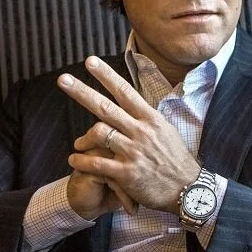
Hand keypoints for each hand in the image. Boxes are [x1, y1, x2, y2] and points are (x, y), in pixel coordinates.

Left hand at [57, 56, 200, 214]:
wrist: (188, 189)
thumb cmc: (176, 160)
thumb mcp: (165, 131)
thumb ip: (145, 118)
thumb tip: (130, 103)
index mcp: (150, 119)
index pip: (125, 91)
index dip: (106, 75)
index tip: (90, 61)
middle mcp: (141, 131)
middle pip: (106, 107)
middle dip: (82, 91)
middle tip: (63, 79)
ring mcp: (133, 151)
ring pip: (99, 133)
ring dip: (82, 139)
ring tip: (77, 145)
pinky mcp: (127, 173)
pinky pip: (96, 163)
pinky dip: (81, 160)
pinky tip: (75, 159)